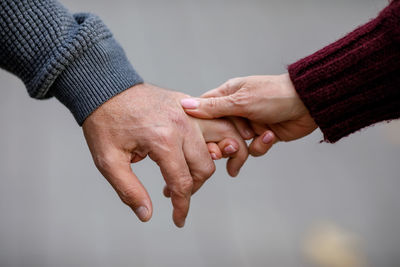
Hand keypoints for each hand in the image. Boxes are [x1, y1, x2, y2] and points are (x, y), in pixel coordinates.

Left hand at [82, 83, 247, 226]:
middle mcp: (183, 124)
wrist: (106, 87)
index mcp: (163, 140)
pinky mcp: (190, 104)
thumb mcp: (108, 160)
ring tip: (195, 173)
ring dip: (213, 162)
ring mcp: (190, 112)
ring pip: (221, 142)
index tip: (178, 220)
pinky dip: (220, 138)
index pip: (182, 183)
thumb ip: (129, 190)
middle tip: (172, 192)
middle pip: (205, 167)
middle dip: (192, 188)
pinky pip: (217, 122)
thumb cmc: (105, 122)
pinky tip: (208, 149)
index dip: (182, 207)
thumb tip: (147, 215)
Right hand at [181, 74, 317, 155]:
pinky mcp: (262, 136)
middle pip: (217, 134)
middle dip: (223, 144)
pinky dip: (261, 146)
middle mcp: (235, 111)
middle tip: (226, 150)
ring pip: (235, 145)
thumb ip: (213, 107)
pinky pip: (253, 149)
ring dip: (245, 147)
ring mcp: (249, 124)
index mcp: (226, 97)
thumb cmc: (274, 95)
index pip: (203, 113)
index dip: (199, 128)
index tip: (199, 141)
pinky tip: (270, 137)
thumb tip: (184, 105)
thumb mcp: (240, 101)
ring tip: (256, 138)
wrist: (308, 104)